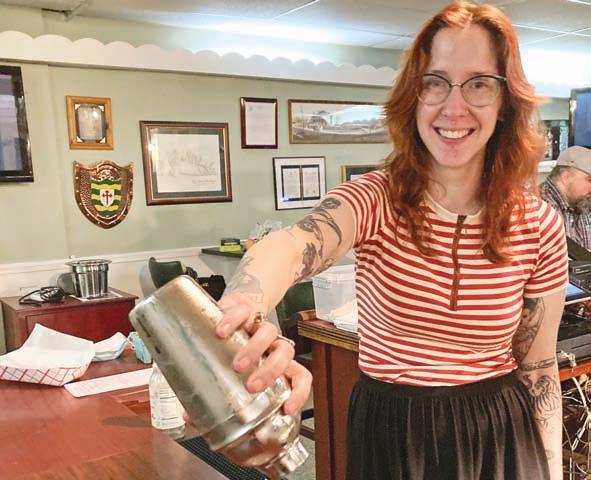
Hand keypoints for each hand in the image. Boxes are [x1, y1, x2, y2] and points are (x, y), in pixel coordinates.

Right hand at [215, 292, 311, 414]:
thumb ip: (211, 395)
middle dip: (271, 371)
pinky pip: (243, 312)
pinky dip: (233, 321)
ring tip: (236, 364)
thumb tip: (188, 417)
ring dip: (255, 350)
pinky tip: (220, 333)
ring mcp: (257, 324)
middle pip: (284, 354)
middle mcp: (270, 343)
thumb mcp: (225, 370)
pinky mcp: (243, 307)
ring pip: (269, 333)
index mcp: (274, 361)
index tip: (286, 409)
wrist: (229, 307)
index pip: (300, 376)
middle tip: (252, 386)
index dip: (299, 393)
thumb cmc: (229, 346)